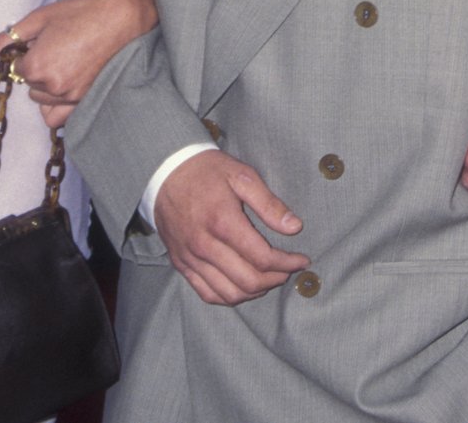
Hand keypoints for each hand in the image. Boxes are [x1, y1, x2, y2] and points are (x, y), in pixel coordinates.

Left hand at [0, 0, 155, 127]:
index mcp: (36, 66)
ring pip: (42, 100)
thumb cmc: (79, 13)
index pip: (16, 68)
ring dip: (45, 86)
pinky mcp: (84, 99)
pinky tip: (64, 84)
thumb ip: (5, 40)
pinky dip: (56, 104)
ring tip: (61, 64)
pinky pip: (58, 116)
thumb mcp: (38, 19)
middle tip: (54, 48)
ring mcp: (70, 95)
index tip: (42, 40)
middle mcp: (51, 85)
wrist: (119, 17)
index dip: (26, 52)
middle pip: (29, 85)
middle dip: (36, 68)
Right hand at [154, 151, 307, 305]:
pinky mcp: (181, 264)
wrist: (165, 172)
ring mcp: (190, 258)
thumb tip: (295, 227)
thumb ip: (269, 204)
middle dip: (276, 279)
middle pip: (248, 280)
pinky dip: (230, 297)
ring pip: (229, 293)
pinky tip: (244, 286)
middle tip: (289, 270)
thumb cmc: (207, 171)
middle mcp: (204, 245)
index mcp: (223, 222)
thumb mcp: (242, 176)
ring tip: (270, 279)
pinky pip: (207, 293)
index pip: (262, 257)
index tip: (302, 260)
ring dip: (256, 292)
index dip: (287, 263)